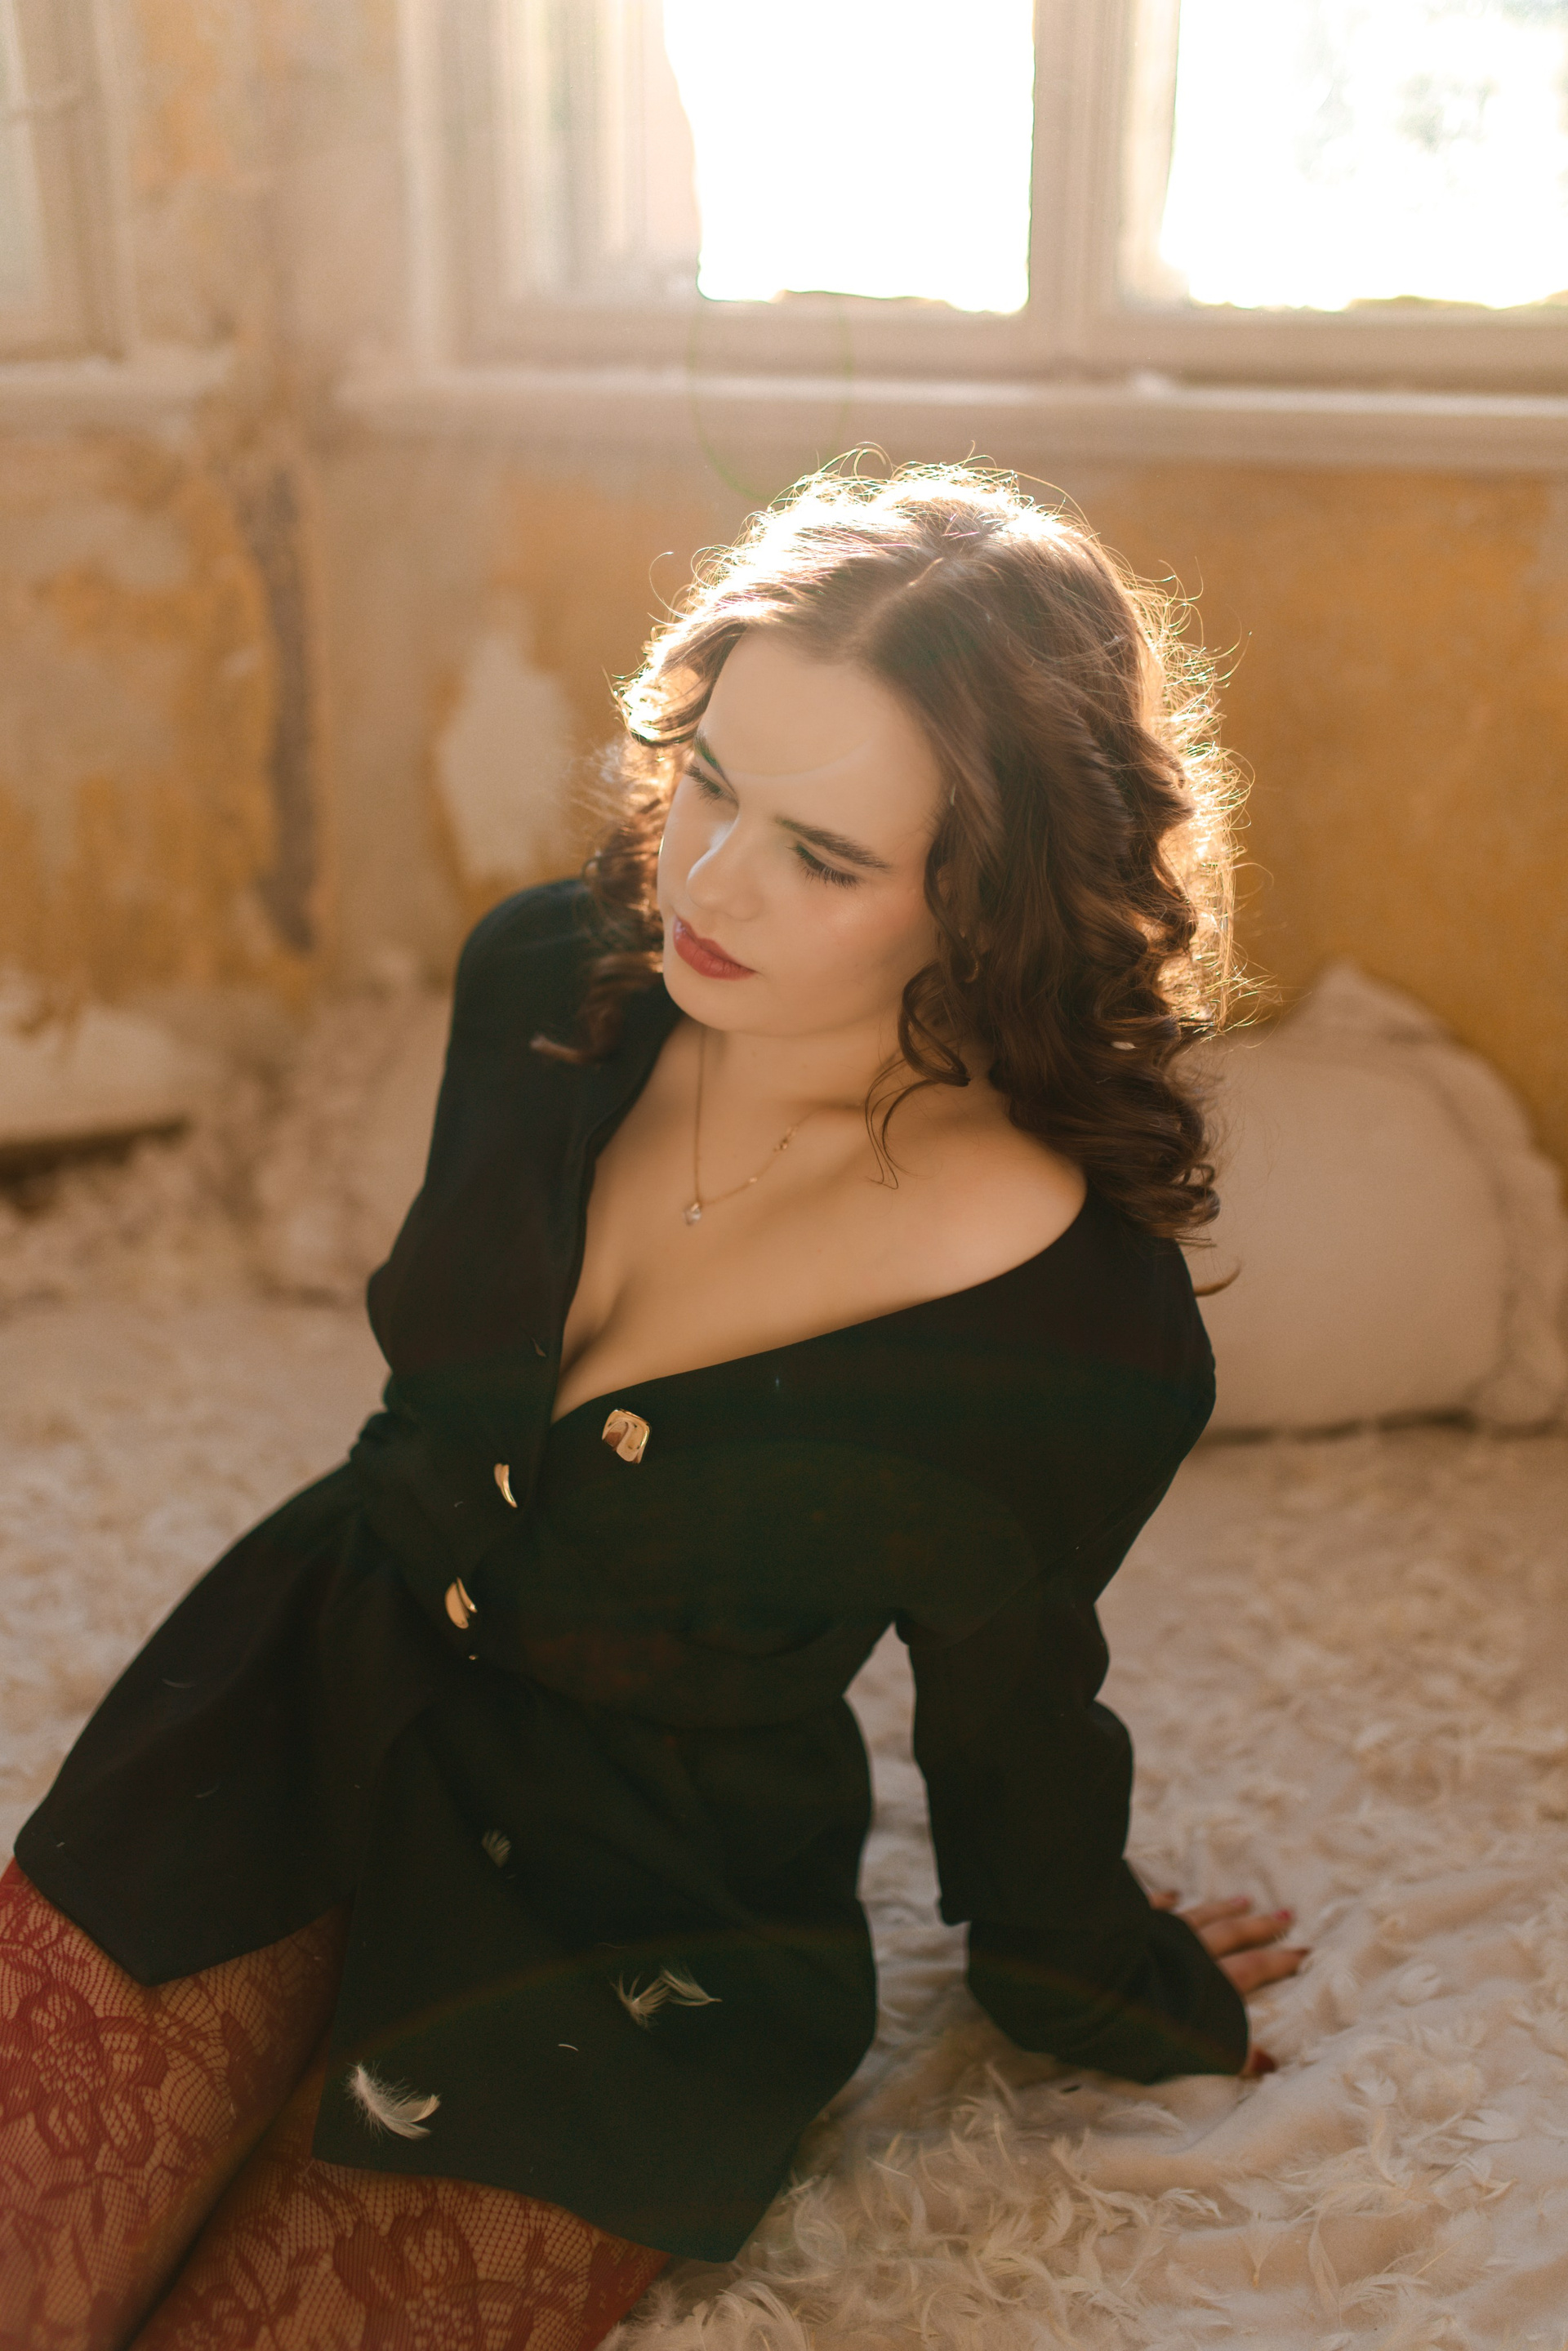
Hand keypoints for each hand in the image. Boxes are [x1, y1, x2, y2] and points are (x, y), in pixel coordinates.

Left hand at [1150, 1888, 1307, 2077]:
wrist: (1098, 1981)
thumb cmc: (1141, 2023)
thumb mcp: (1193, 2049)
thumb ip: (1229, 2053)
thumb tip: (1269, 2066)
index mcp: (1208, 1981)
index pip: (1252, 1969)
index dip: (1279, 1962)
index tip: (1305, 1951)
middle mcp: (1191, 1950)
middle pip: (1232, 1935)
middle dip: (1260, 1927)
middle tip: (1286, 1914)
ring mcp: (1162, 1931)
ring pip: (1200, 1916)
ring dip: (1222, 1908)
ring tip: (1242, 1899)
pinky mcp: (1133, 1921)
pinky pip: (1154, 1906)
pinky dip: (1166, 1899)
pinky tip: (1174, 1892)